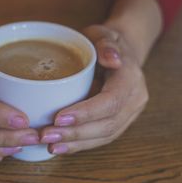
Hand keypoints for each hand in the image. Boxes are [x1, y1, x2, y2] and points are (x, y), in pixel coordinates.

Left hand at [41, 25, 148, 154]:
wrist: (120, 52)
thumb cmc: (105, 42)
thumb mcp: (103, 34)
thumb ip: (105, 44)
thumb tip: (112, 59)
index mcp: (131, 79)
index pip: (110, 102)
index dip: (86, 113)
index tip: (59, 118)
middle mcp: (135, 100)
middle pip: (106, 125)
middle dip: (75, 133)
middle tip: (46, 135)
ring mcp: (129, 114)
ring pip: (104, 136)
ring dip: (76, 143)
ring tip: (50, 145)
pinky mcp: (119, 122)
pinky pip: (102, 138)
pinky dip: (80, 144)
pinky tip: (61, 147)